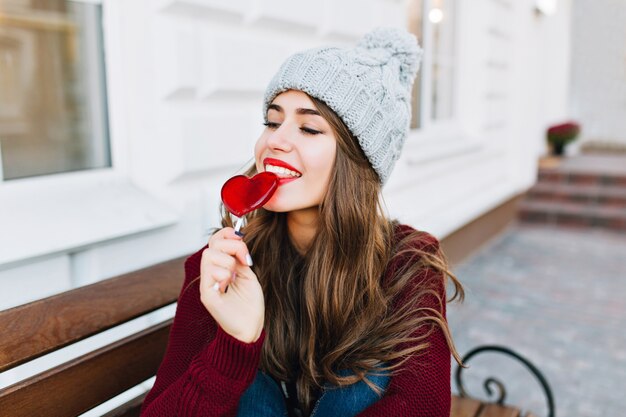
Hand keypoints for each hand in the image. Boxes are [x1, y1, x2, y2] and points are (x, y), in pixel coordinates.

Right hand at [199, 227, 264, 342]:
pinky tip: (228, 285)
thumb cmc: (249, 304)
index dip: (227, 234)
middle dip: (232, 247)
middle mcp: (211, 273)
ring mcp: (207, 283)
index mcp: (220, 266)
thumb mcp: (247, 273)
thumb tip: (237, 238)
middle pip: (212, 245)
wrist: (251, 327)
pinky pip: (210, 273)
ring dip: (228, 262)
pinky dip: (223, 275)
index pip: (215, 241)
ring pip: (209, 256)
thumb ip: (239, 257)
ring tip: (234, 277)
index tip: (241, 238)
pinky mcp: (207, 294)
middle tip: (244, 260)